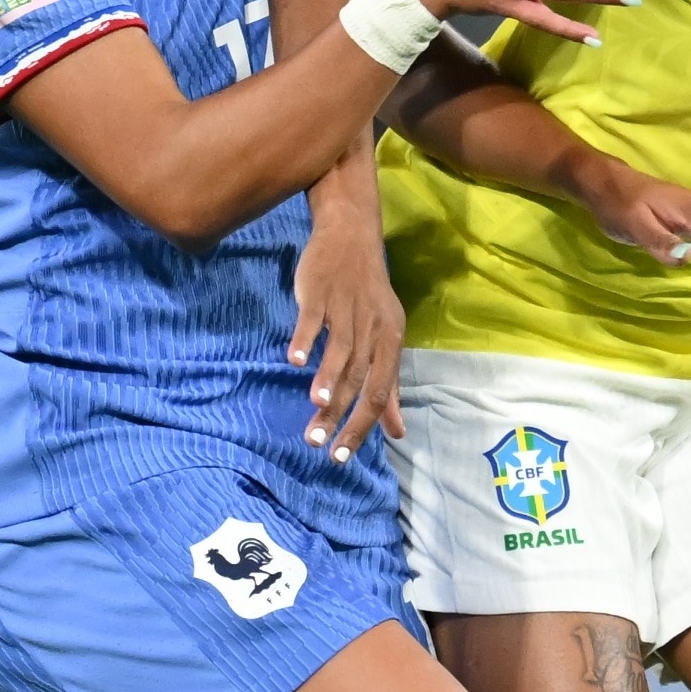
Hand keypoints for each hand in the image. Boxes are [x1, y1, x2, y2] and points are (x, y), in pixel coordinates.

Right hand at [290, 182, 405, 463]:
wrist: (351, 235)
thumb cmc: (367, 295)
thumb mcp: (384, 337)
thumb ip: (389, 386)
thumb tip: (397, 432)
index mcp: (391, 341)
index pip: (380, 393)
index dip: (362, 426)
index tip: (340, 456)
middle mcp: (374, 327)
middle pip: (359, 378)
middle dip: (338, 413)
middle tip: (316, 443)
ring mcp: (347, 308)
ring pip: (340, 351)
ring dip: (327, 380)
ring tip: (314, 408)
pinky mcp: (321, 292)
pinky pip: (314, 320)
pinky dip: (305, 340)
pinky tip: (293, 361)